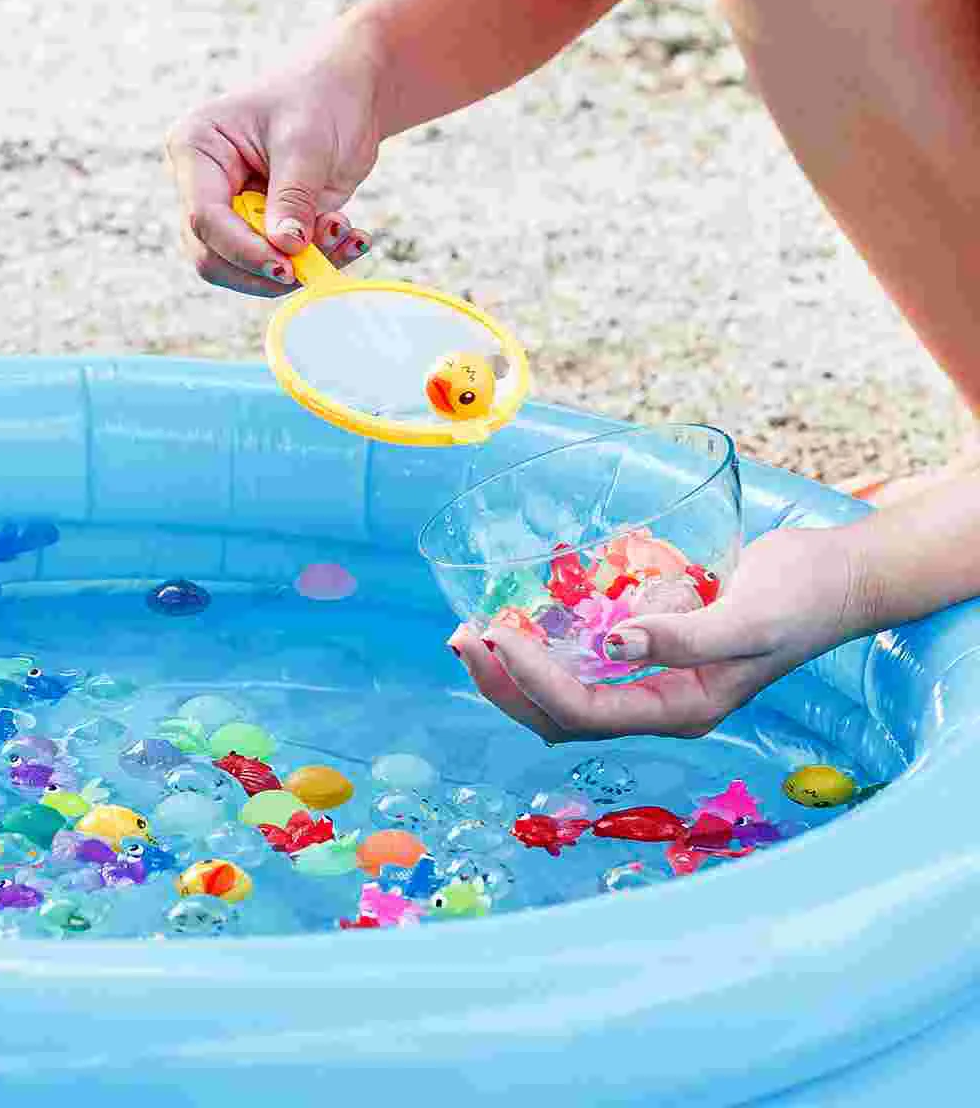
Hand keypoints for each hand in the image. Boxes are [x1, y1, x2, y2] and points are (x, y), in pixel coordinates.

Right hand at [164, 43, 381, 296]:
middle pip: (212, 254)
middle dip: (265, 268)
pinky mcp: (261, 225)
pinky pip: (278, 260)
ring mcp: (230, 208)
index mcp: (196, 148)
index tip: (287, 266)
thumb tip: (285, 249)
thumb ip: (293, 197)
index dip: (242, 250)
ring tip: (346, 235)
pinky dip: (316, 259)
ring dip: (297, 265)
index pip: (204, 217)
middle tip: (316, 266)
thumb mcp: (307, 143)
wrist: (349, 90)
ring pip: (243, 268)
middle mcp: (203, 184)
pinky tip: (352, 238)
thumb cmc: (321, 96)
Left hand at [448, 526, 869, 741]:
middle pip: (560, 715)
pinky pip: (582, 664)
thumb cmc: (799, 597)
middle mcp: (660, 705)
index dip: (530, 679)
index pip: (584, 711)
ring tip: (474, 631)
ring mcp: (653, 681)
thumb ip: (685, 636)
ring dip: (513, 671)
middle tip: (461, 636)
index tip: (493, 633)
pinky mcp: (650, 651)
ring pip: (564, 695)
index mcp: (681, 711)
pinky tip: (522, 616)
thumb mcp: (748, 617)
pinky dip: (544, 648)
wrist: (834, 579)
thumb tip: (613, 644)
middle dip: (504, 683)